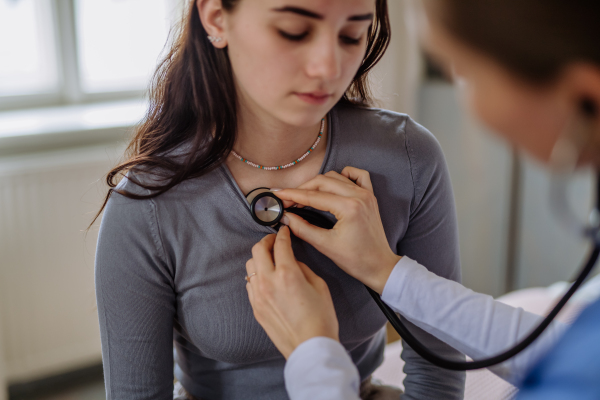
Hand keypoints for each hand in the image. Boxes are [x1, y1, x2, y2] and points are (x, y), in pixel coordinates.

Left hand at [245, 226, 339, 358]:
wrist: (310, 346)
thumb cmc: (320, 318)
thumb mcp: (319, 286)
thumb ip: (303, 269)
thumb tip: (293, 263)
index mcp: (287, 274)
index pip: (280, 244)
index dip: (283, 234)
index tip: (284, 231)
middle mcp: (268, 282)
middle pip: (258, 250)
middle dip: (266, 241)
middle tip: (274, 240)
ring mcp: (258, 295)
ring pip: (250, 266)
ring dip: (259, 258)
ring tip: (269, 259)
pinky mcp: (255, 307)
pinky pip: (250, 284)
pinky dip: (257, 276)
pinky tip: (267, 278)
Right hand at [275, 167, 400, 293]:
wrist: (379, 266)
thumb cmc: (356, 259)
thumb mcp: (325, 245)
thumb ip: (302, 229)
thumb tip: (285, 217)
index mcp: (349, 207)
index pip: (313, 196)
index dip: (292, 195)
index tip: (278, 194)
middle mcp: (358, 196)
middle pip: (322, 182)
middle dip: (301, 189)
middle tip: (287, 200)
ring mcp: (366, 194)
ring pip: (335, 177)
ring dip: (317, 183)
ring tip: (303, 196)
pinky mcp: (370, 196)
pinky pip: (356, 175)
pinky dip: (343, 175)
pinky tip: (332, 185)